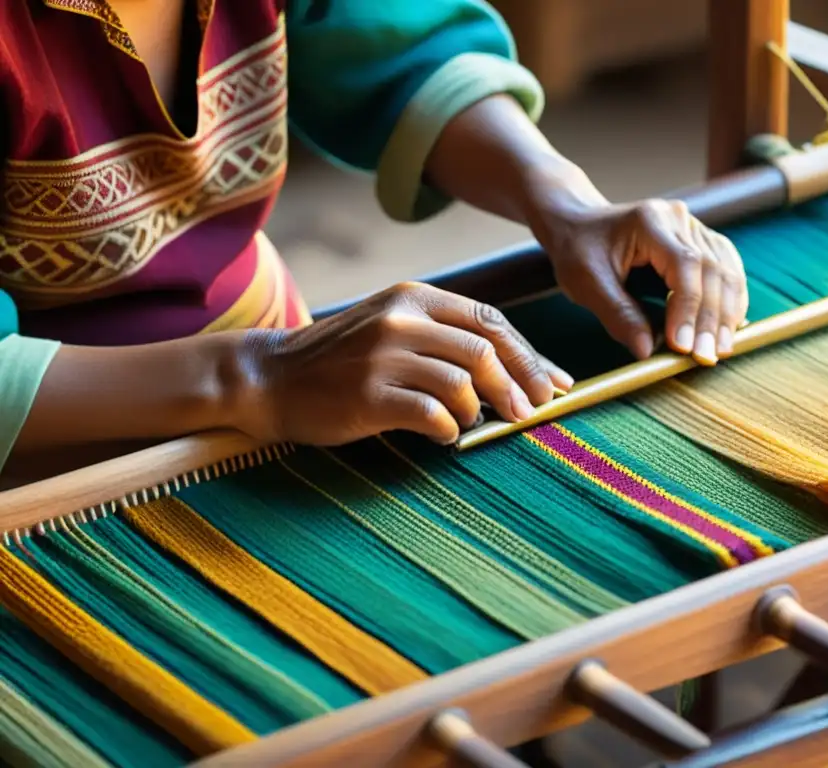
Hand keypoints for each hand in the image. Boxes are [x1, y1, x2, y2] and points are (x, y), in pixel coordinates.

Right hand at [238, 282, 573, 445]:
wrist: (270, 378)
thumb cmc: (342, 360)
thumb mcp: (391, 326)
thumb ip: (445, 338)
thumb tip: (516, 373)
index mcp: (413, 296)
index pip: (489, 320)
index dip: (529, 355)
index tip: (555, 384)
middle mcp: (400, 318)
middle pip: (485, 351)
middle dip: (520, 386)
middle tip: (533, 413)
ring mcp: (383, 356)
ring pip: (464, 384)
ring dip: (481, 411)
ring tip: (474, 423)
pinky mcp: (368, 394)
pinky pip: (433, 415)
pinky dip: (450, 430)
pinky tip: (444, 435)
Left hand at [536, 197, 747, 365]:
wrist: (579, 225)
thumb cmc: (579, 250)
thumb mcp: (586, 283)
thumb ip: (618, 314)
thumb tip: (647, 351)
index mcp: (650, 221)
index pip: (684, 264)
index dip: (687, 308)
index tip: (682, 345)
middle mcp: (679, 219)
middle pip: (711, 270)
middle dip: (711, 318)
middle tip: (706, 357)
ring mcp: (694, 228)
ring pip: (726, 271)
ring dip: (727, 313)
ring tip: (720, 350)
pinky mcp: (701, 242)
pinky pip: (727, 271)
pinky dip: (730, 301)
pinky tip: (729, 328)